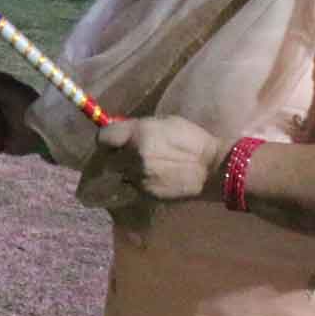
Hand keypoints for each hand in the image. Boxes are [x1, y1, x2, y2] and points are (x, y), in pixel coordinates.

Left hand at [92, 116, 229, 202]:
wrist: (211, 168)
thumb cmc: (190, 140)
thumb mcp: (164, 122)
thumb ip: (138, 127)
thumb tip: (119, 131)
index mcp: (137, 134)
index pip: (103, 138)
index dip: (106, 140)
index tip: (112, 141)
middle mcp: (133, 155)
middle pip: (107, 158)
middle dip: (114, 156)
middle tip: (126, 155)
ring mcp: (137, 176)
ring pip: (118, 174)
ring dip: (124, 170)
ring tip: (142, 167)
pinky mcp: (144, 193)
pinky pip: (130, 186)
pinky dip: (135, 182)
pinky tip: (151, 178)